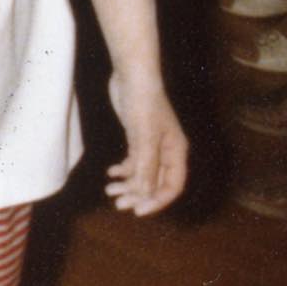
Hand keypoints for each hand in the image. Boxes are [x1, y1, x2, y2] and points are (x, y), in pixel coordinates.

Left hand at [103, 71, 187, 215]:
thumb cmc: (143, 103)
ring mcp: (153, 144)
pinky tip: (111, 173)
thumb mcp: (144, 136)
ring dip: (128, 184)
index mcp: (176, 152)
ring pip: (143, 173)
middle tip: (118, 204)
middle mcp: (168, 151)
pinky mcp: (139, 136)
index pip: (172, 186)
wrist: (133, 75)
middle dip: (138, 195)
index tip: (138, 211)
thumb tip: (147, 193)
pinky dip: (124, 169)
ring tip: (110, 191)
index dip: (157, 201)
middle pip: (156, 182)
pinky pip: (135, 161)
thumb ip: (146, 165)